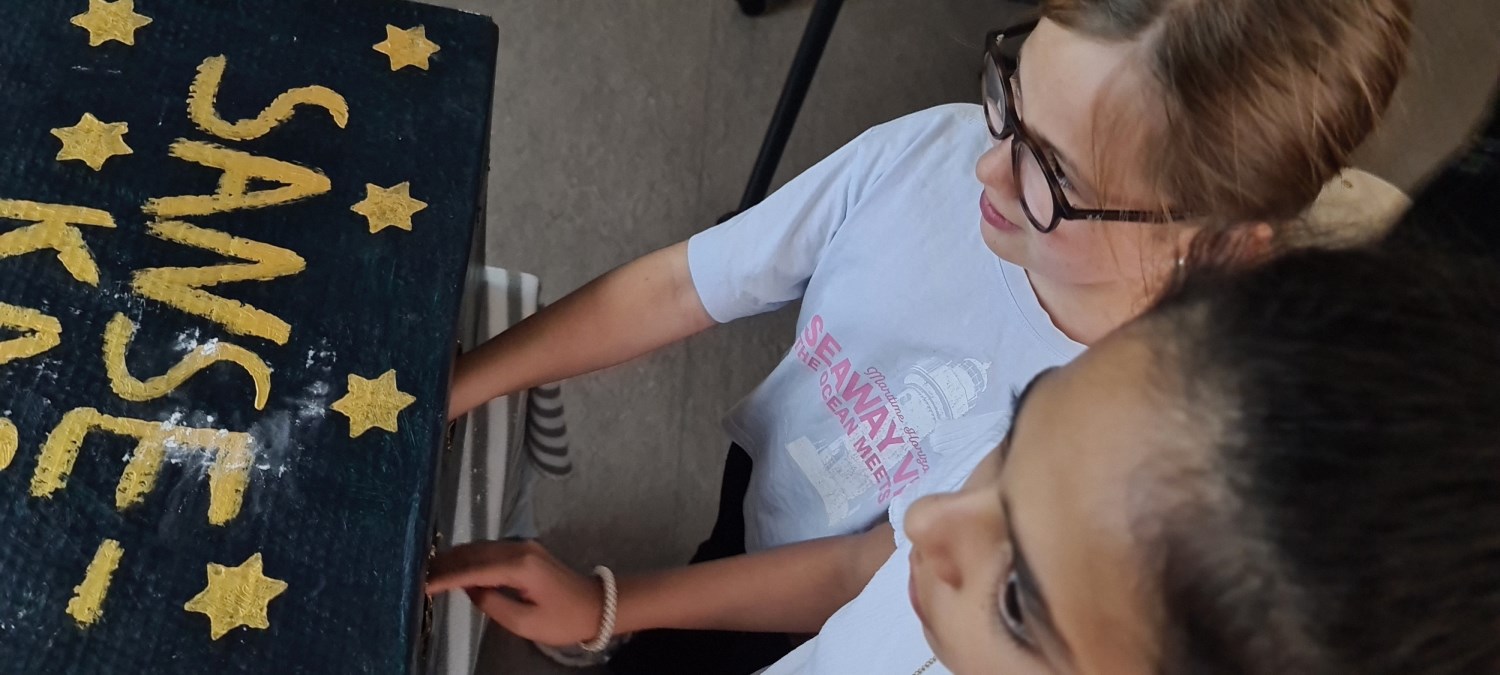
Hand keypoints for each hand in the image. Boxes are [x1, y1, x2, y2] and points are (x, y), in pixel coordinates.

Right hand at [427, 540, 603, 646]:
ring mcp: (524, 546)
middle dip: (445, 563)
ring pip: (480, 548)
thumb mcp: (525, 623)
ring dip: (456, 558)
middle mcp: (520, 549)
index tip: (424, 585)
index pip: (473, 570)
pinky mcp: (526, 549)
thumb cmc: (563, 619)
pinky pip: (490, 549)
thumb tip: (469, 589)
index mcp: (520, 567)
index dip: (447, 577)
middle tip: (419, 575)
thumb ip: (493, 604)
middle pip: (473, 552)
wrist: (597, 605)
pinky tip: (457, 566)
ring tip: (431, 571)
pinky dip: (470, 557)